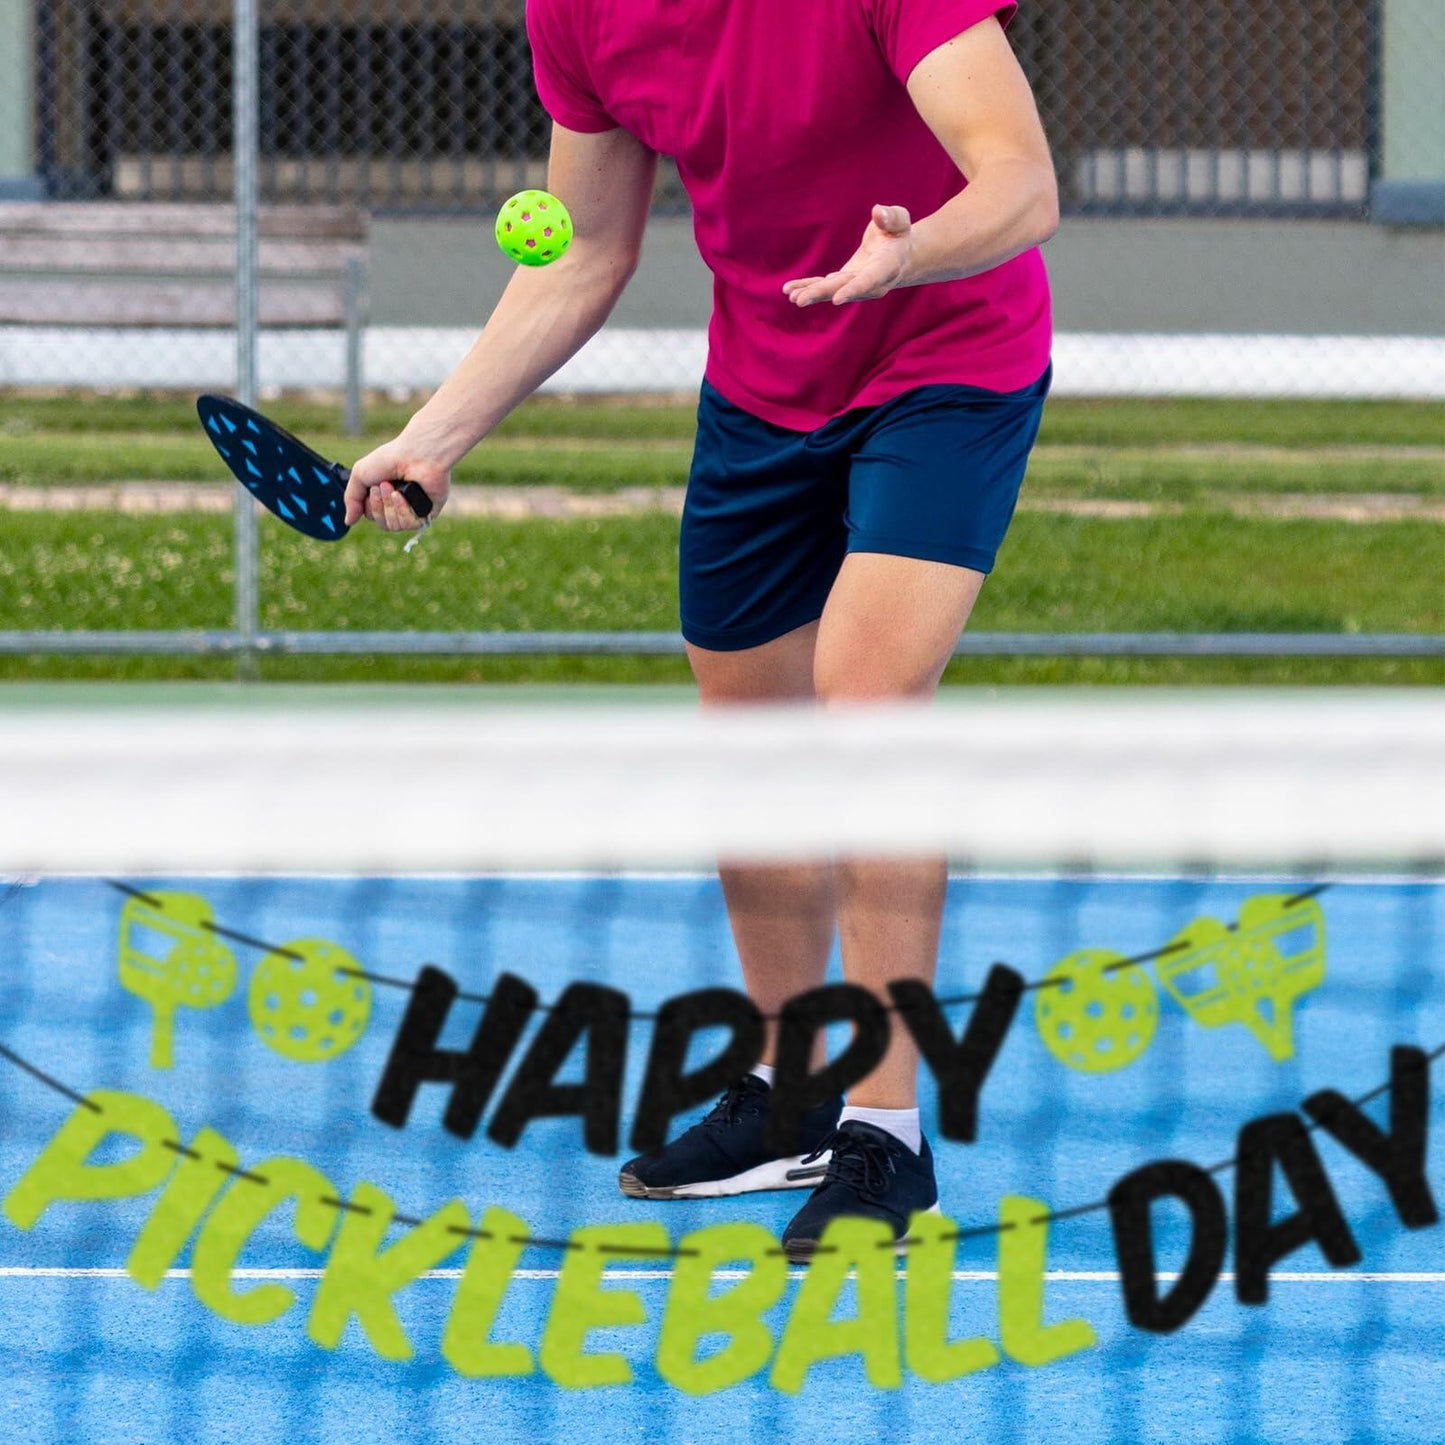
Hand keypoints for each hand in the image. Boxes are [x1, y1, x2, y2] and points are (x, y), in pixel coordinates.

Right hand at [343, 438, 451, 531]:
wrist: (416, 454)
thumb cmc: (390, 459)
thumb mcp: (360, 475)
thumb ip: (351, 499)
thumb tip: (349, 521)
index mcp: (384, 496)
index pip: (372, 517)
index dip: (370, 507)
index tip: (373, 488)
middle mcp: (399, 505)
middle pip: (383, 524)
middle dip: (379, 507)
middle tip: (383, 486)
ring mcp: (414, 510)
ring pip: (395, 526)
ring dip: (390, 507)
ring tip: (394, 489)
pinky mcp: (428, 513)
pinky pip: (411, 525)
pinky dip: (403, 510)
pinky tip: (403, 496)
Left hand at [783, 205, 914, 307]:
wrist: (898, 255)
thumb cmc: (898, 233)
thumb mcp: (899, 220)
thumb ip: (892, 217)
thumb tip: (878, 212)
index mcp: (887, 266)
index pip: (870, 279)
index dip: (854, 289)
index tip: (836, 299)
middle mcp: (870, 283)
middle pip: (843, 288)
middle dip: (821, 294)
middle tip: (799, 300)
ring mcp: (855, 285)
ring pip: (831, 290)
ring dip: (811, 294)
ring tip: (792, 296)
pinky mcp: (843, 283)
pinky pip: (825, 286)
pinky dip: (808, 288)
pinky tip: (790, 291)